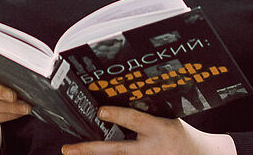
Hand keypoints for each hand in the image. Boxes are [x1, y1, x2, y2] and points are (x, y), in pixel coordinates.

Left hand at [60, 107, 236, 154]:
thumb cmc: (184, 136)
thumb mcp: (170, 118)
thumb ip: (147, 114)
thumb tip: (120, 102)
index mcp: (161, 130)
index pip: (135, 121)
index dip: (118, 115)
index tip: (100, 111)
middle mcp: (152, 150)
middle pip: (117, 151)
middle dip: (91, 149)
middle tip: (68, 149)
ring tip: (72, 151)